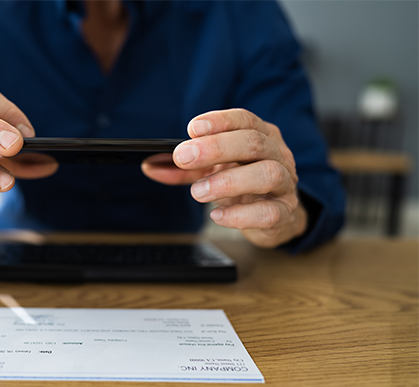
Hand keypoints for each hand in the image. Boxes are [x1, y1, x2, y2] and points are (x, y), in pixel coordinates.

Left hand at [142, 109, 307, 247]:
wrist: (276, 216)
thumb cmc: (242, 185)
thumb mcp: (212, 170)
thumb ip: (183, 168)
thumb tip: (150, 166)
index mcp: (261, 136)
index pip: (245, 120)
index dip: (220, 121)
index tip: (192, 128)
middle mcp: (278, 155)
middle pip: (254, 143)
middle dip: (217, 147)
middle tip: (184, 157)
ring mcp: (285, 184)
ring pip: (267, 174)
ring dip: (229, 181)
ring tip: (198, 192)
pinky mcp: (285, 214)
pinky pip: (269, 212)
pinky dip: (240, 215)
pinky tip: (217, 215)